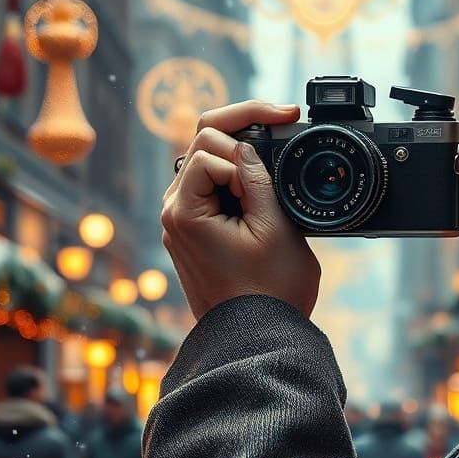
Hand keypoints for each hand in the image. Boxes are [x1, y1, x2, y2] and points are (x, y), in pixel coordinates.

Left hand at [161, 101, 320, 320]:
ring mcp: (181, 222)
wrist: (258, 340)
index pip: (208, 143)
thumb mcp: (275, 227)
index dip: (246, 143)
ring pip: (206, 161)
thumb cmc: (269, 294)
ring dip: (240, 153)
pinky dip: (236, 176)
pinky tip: (263, 178)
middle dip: (243, 129)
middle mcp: (173, 212)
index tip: (282, 146)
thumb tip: (247, 145)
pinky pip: (210, 186)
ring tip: (277, 153)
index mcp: (184, 210)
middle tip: (284, 117)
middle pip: (201, 143)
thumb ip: (259, 178)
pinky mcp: (194, 230)